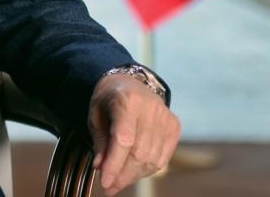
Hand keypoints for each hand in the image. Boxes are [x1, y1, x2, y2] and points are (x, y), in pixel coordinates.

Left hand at [87, 73, 179, 195]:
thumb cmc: (109, 99)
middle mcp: (151, 109)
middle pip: (139, 153)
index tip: (105, 182)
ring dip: (134, 176)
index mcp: (127, 100)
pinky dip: (147, 170)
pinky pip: (162, 158)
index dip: (114, 164)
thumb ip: (99, 141)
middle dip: (123, 175)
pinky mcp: (174, 127)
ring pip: (152, 159)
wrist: (130, 82)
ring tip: (119, 181)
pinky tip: (133, 172)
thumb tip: (101, 167)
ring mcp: (166, 118)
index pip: (123, 139)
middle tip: (110, 187)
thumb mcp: (95, 115)